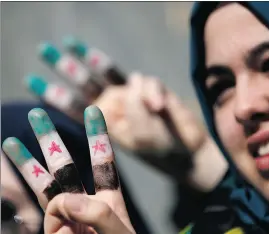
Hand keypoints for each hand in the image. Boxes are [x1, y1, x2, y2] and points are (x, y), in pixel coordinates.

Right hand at [2, 106, 134, 233]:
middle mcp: (85, 204)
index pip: (103, 160)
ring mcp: (66, 218)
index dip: (98, 135)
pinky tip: (32, 200)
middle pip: (66, 165)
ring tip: (9, 141)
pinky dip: (30, 202)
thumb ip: (96, 214)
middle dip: (51, 140)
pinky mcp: (53, 232)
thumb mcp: (118, 233)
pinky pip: (41, 212)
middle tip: (37, 114)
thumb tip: (61, 200)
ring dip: (28, 163)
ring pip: (44, 185)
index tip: (93, 110)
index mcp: (109, 199)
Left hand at [25, 37, 227, 190]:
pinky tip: (160, 106)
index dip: (53, 94)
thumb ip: (134, 108)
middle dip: (66, 67)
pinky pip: (145, 80)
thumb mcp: (143, 135)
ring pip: (109, 72)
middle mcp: (114, 106)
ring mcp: (132, 95)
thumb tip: (133, 81)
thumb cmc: (162, 148)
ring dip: (92, 59)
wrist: (188, 149)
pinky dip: (152, 90)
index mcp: (104, 123)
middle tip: (44, 50)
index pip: (74, 106)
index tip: (31, 81)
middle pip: (84, 83)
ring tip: (72, 44)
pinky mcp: (151, 88)